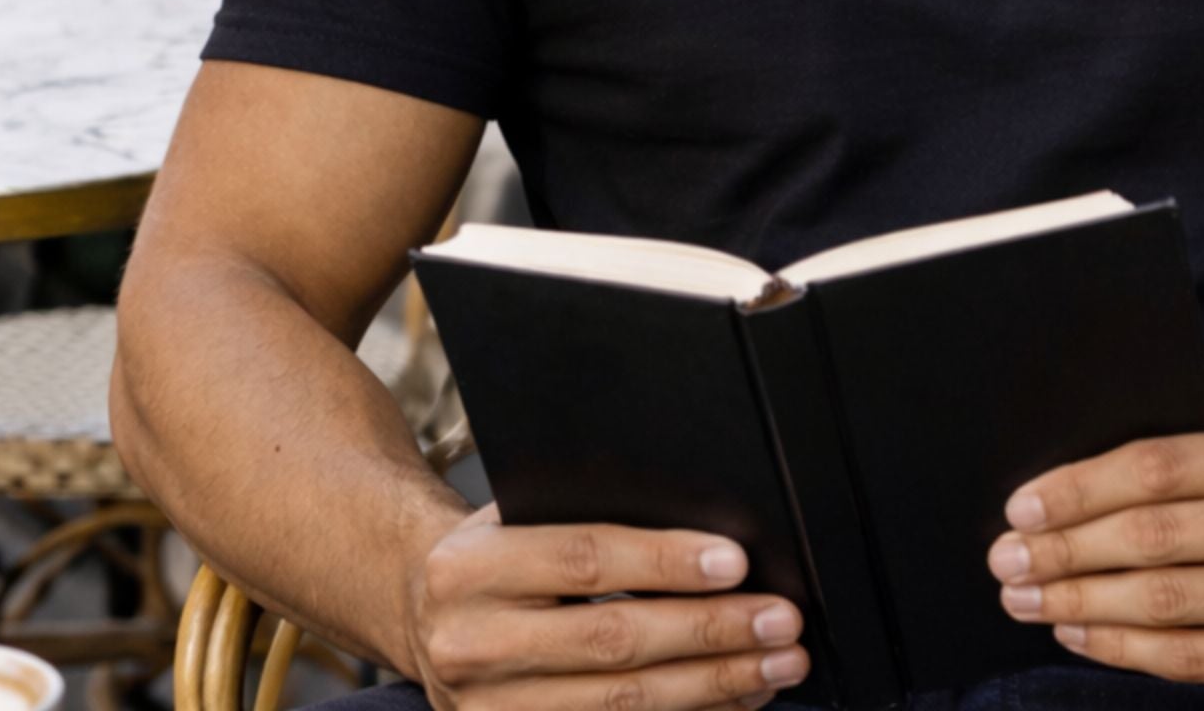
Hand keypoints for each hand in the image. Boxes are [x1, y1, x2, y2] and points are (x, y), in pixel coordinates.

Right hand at [406, 502, 811, 710]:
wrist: (423, 612)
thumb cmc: (495, 553)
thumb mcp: (519, 514)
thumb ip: (586, 513)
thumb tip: (702, 524)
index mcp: (473, 569)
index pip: (586, 560)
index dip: (665, 562)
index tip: (736, 562)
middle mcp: (472, 645)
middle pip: (612, 642)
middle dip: (710, 632)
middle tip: (780, 620)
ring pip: (619, 705)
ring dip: (712, 686)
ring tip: (775, 664)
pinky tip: (732, 700)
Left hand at [984, 428, 1203, 710]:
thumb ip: (1187, 474)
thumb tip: (1066, 492)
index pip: (1159, 465)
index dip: (1082, 487)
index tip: (1023, 506)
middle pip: (1154, 535)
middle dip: (1066, 549)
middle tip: (1007, 558)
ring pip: (1164, 600)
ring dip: (1079, 603)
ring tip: (1027, 599)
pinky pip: (1188, 656)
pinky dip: (1120, 647)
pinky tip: (1077, 634)